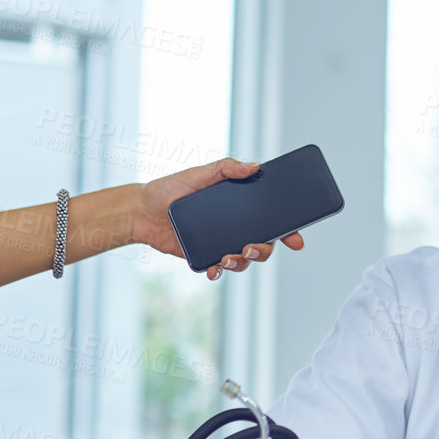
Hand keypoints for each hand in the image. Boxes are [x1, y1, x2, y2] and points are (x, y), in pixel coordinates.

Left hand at [133, 157, 304, 279]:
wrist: (141, 210)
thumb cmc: (171, 188)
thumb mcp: (200, 173)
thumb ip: (227, 168)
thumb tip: (255, 166)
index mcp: (240, 206)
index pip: (271, 218)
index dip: (289, 229)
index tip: (296, 239)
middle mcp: (234, 226)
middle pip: (263, 244)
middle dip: (264, 250)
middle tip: (250, 248)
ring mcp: (220, 242)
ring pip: (243, 261)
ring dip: (241, 263)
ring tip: (227, 258)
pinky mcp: (203, 256)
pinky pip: (218, 269)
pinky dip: (219, 271)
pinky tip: (214, 268)